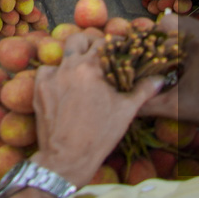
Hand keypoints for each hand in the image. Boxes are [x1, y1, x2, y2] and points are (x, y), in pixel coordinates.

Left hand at [31, 30, 166, 186]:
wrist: (67, 158)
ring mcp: (51, 76)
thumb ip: (143, 90)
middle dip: (88, 44)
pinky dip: (54, 74)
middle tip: (97, 56)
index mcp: (92, 67)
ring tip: (80, 72)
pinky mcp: (39, 88)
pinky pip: (45, 71)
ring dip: (71, 59)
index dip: (113, 45)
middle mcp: (69, 65)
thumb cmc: (100, 134)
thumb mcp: (126, 111)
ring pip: (61, 54)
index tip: (118, 50)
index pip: (103, 42)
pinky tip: (63, 85)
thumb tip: (160, 79)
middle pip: (78, 39)